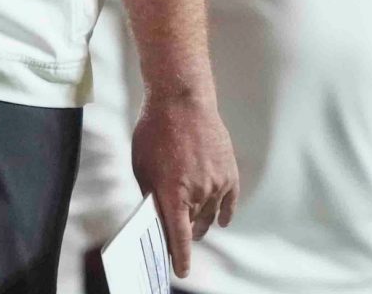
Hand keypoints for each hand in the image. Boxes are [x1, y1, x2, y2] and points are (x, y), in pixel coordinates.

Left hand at [130, 93, 238, 278]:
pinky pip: (228, 204)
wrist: (182, 101)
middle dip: (183, 232)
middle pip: (192, 226)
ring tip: (194, 224)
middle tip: (177, 236)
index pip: (177, 235)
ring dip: (200, 222)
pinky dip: (223, 214)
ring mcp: (217, 183)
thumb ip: (151, 194)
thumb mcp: (141, 165)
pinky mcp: (230, 174)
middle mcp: (197, 191)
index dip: (180, 256)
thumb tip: (158, 216)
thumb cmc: (155, 131)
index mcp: (172, 191)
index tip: (181, 270)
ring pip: (209, 216)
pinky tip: (220, 220)